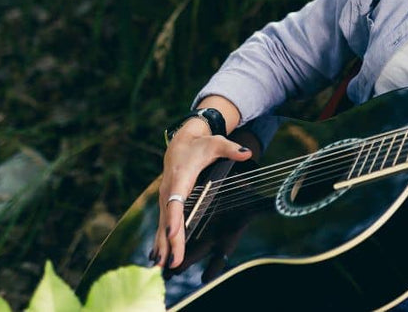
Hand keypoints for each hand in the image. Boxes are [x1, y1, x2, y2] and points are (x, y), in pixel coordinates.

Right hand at [152, 120, 252, 269]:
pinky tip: (160, 258)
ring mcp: (166, 197)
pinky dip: (161, 241)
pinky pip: (164, 223)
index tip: (174, 234)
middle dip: (171, 242)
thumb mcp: (217, 144)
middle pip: (169, 219)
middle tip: (173, 263)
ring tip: (163, 268)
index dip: (175, 218)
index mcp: (181, 178)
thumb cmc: (201, 144)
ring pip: (163, 224)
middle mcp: (169, 190)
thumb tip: (247, 152)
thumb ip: (231, 149)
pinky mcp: (167, 202)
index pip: (176, 201)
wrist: (182, 141)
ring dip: (163, 246)